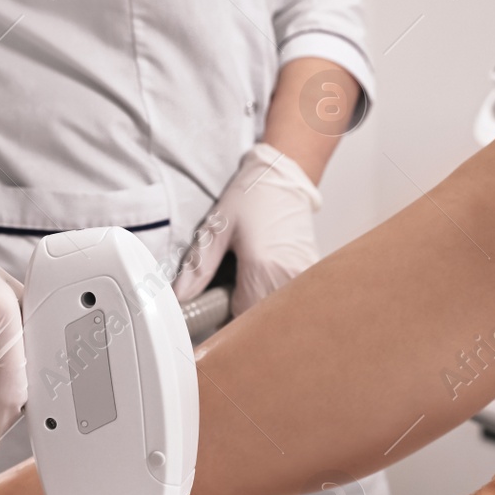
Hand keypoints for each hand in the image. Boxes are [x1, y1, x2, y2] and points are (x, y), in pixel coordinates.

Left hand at [173, 143, 322, 313]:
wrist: (284, 177)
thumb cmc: (251, 197)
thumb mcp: (216, 229)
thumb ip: (198, 267)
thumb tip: (181, 295)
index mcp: (261, 266)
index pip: (241, 317)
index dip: (224, 318)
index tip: (215, 306)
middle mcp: (287, 274)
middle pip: (261, 317)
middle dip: (243, 314)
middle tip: (229, 294)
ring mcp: (304, 274)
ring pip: (277, 310)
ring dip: (260, 306)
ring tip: (247, 283)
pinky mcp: (312, 270)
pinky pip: (291, 298)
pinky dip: (276, 296)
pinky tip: (265, 278)